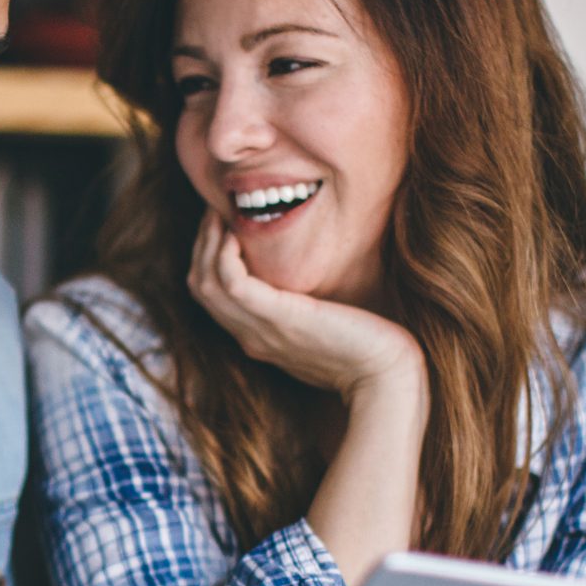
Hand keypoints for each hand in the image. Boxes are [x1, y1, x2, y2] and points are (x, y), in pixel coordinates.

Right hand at [187, 213, 421, 397]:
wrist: (384, 375)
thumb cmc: (367, 349)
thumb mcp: (324, 326)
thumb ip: (304, 307)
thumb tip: (306, 279)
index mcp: (258, 338)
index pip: (211, 296)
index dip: (207, 256)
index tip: (221, 224)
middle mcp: (251, 336)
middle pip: (201, 286)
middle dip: (201, 243)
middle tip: (213, 210)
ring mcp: (261, 329)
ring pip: (207, 283)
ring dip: (207, 242)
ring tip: (219, 214)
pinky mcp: (279, 318)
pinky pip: (232, 283)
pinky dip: (225, 255)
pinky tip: (237, 234)